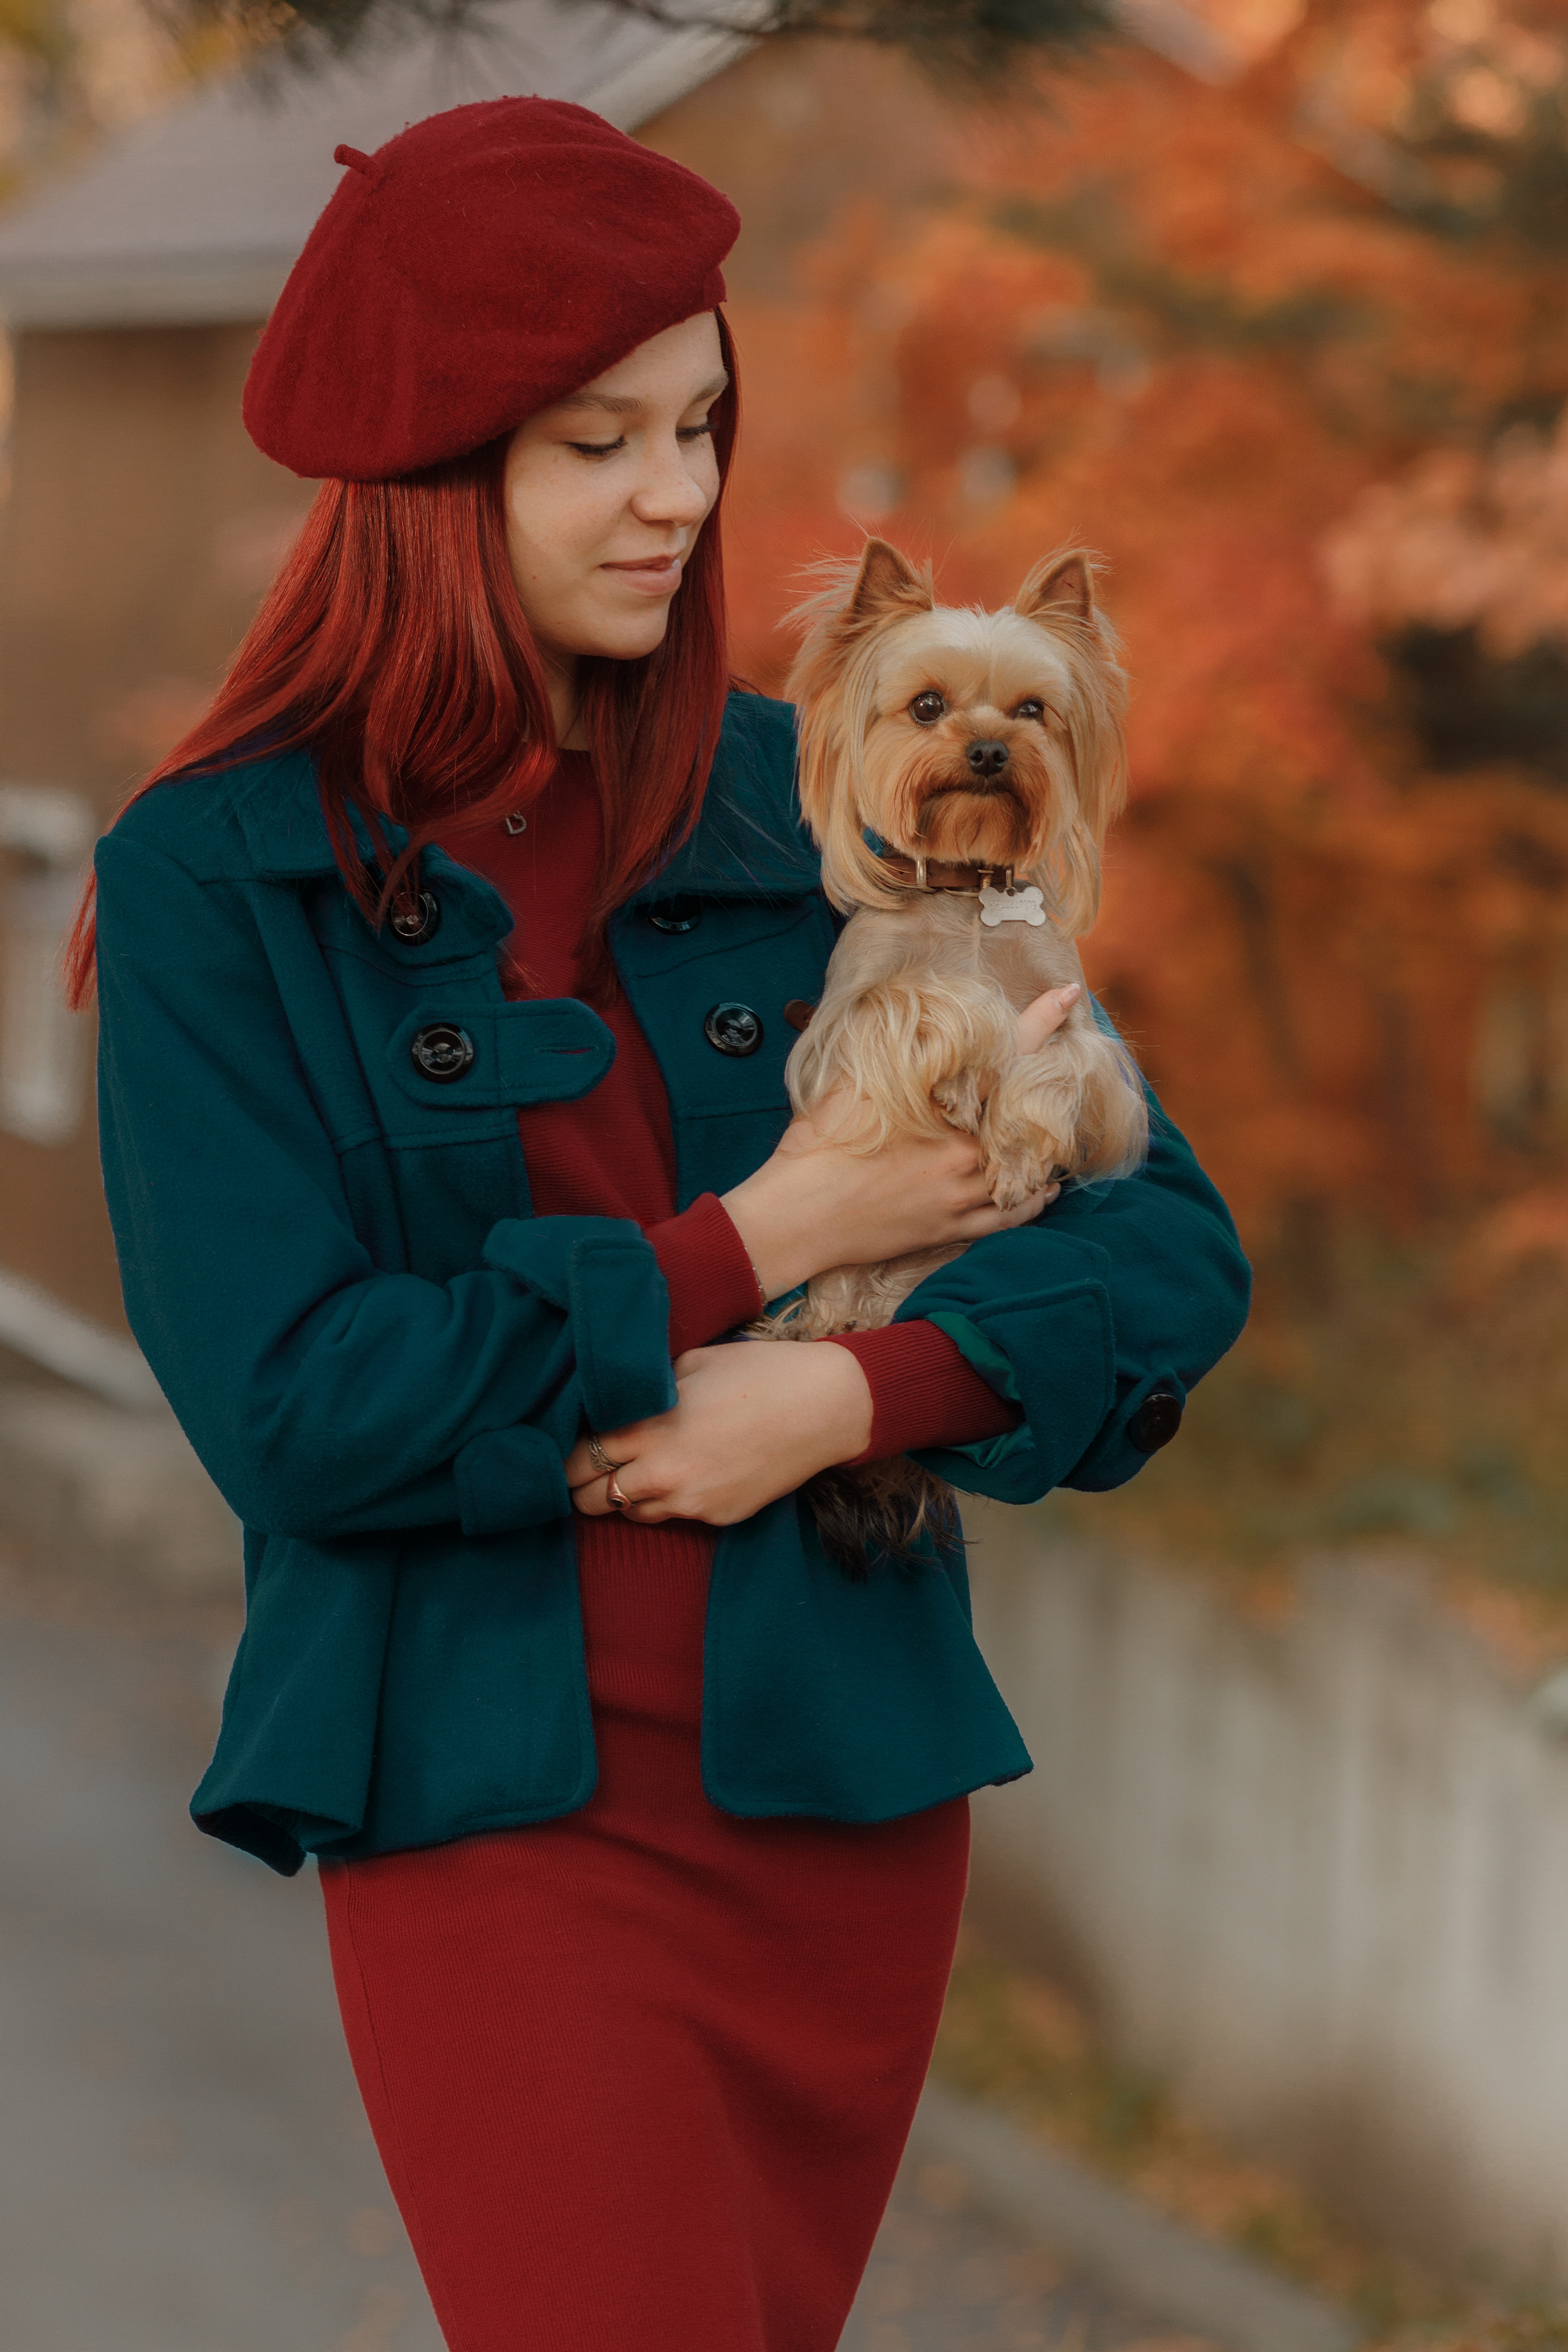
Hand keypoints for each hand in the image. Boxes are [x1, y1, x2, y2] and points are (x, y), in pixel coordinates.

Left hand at [565, 1341, 873, 1524]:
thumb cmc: (758, 1373)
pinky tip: (682, 1473)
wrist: (824, 1407)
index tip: (569, 1444)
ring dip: (623, 1495)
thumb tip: (616, 1398)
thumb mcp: (691, 1364)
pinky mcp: (717, 1518)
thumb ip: (645, 1388)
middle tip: (587, 1466)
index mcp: (648, 1430)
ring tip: (636, 1469)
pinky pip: (672, 1517)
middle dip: (581, 1484)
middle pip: (590, 1499)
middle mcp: (661, 1475)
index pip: (576, 1459)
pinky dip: (666, 1501)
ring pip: (628, 1514)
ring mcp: (690, 1503)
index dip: (567, 1454)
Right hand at [720, 982, 1080, 1298]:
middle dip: (1044, 1088)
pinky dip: (1032, 1201)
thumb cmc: (817, 1147)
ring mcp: (958, 1195)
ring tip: (1056, 1128)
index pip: (1007, 1055)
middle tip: (1063, 1069)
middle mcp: (963, 1155)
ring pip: (1023, 1168)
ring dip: (1043, 1146)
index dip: (1040, 1021)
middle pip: (1024, 1114)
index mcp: (944, 1112)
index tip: (1069, 994)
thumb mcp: (852, 1083)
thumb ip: (895, 1054)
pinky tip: (1045, 1190)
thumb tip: (920, 1021)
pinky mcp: (948, 1228)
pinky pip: (1006, 1216)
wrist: (796, 1217)